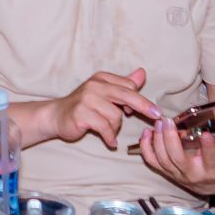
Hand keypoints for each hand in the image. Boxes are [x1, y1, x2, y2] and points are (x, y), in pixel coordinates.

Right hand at [44, 68, 160, 148]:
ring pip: (116, 116)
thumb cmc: (84, 106)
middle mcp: (94, 85)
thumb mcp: (105, 93)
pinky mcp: (81, 113)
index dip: (139, 100)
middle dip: (144, 107)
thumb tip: (142, 73)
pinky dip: (109, 137)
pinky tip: (110, 142)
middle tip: (157, 116)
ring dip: (115, 128)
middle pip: (126, 95)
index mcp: (102, 78)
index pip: (129, 86)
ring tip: (108, 131)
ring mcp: (86, 99)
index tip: (145, 111)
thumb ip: (124, 85)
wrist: (57, 116)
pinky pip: (104, 127)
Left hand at [138, 103, 214, 196]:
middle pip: (179, 159)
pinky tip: (147, 132)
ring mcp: (177, 174)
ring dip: (158, 140)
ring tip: (159, 123)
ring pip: (163, 160)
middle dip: (171, 140)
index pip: (211, 159)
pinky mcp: (166, 172)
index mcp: (212, 169)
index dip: (208, 148)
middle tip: (168, 121)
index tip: (205, 134)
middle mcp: (193, 174)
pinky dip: (146, 147)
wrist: (211, 181)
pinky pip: (152, 161)